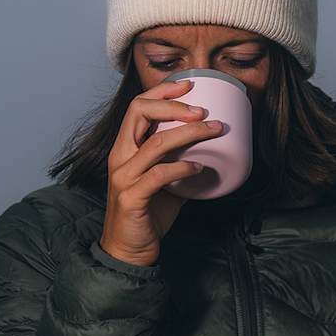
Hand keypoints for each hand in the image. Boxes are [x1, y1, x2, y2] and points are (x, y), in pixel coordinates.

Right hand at [101, 78, 227, 265]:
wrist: (129, 251)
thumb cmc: (147, 214)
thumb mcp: (165, 183)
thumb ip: (179, 164)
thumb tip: (210, 152)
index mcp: (125, 148)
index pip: (138, 107)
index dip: (162, 92)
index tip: (189, 84)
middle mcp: (120, 157)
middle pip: (140, 113)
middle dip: (175, 106)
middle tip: (204, 110)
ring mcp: (124, 177)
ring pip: (157, 142)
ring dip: (190, 133)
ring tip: (214, 130)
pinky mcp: (133, 197)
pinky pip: (160, 174)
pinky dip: (183, 168)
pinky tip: (200, 169)